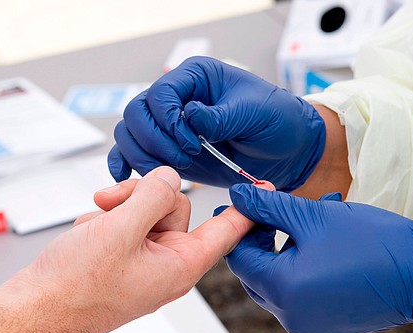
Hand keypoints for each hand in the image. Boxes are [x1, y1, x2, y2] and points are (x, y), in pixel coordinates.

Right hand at [10, 167, 272, 332]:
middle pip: (175, 208)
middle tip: (111, 204)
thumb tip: (169, 177)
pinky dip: (105, 221)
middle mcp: (166, 265)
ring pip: (146, 211)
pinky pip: (125, 223)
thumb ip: (152, 198)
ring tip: (93, 225)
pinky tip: (87, 235)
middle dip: (142, 198)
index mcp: (179, 266)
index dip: (245, 207)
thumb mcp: (120, 231)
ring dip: (119, 209)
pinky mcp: (122, 259)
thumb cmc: (74, 287)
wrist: (32, 312)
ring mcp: (142, 262)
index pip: (225, 231)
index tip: (267, 187)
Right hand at [108, 56, 324, 190]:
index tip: (191, 142)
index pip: (161, 93)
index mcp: (196, 78)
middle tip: (184, 159)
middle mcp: (177, 98)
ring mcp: (170, 126)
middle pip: (136, 113)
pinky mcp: (168, 150)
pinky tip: (125, 175)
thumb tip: (189, 116)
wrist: (286, 151)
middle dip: (154, 140)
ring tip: (172, 173)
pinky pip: (133, 152)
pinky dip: (126, 163)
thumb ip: (220, 116)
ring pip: (130, 134)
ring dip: (144, 156)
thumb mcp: (255, 113)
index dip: (168, 120)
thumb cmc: (276, 121)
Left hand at [223, 185, 412, 332]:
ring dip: (289, 248)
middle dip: (265, 237)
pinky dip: (306, 268)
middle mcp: (290, 316)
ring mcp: (310, 325)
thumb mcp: (315, 216)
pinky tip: (327, 243)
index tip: (250, 203)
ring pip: (280, 282)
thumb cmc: (375, 244)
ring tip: (315, 216)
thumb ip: (269, 207)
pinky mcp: (328, 326)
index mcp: (282, 290)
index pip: (239, 258)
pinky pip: (302, 294)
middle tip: (281, 208)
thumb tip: (238, 196)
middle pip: (257, 272)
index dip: (241, 227)